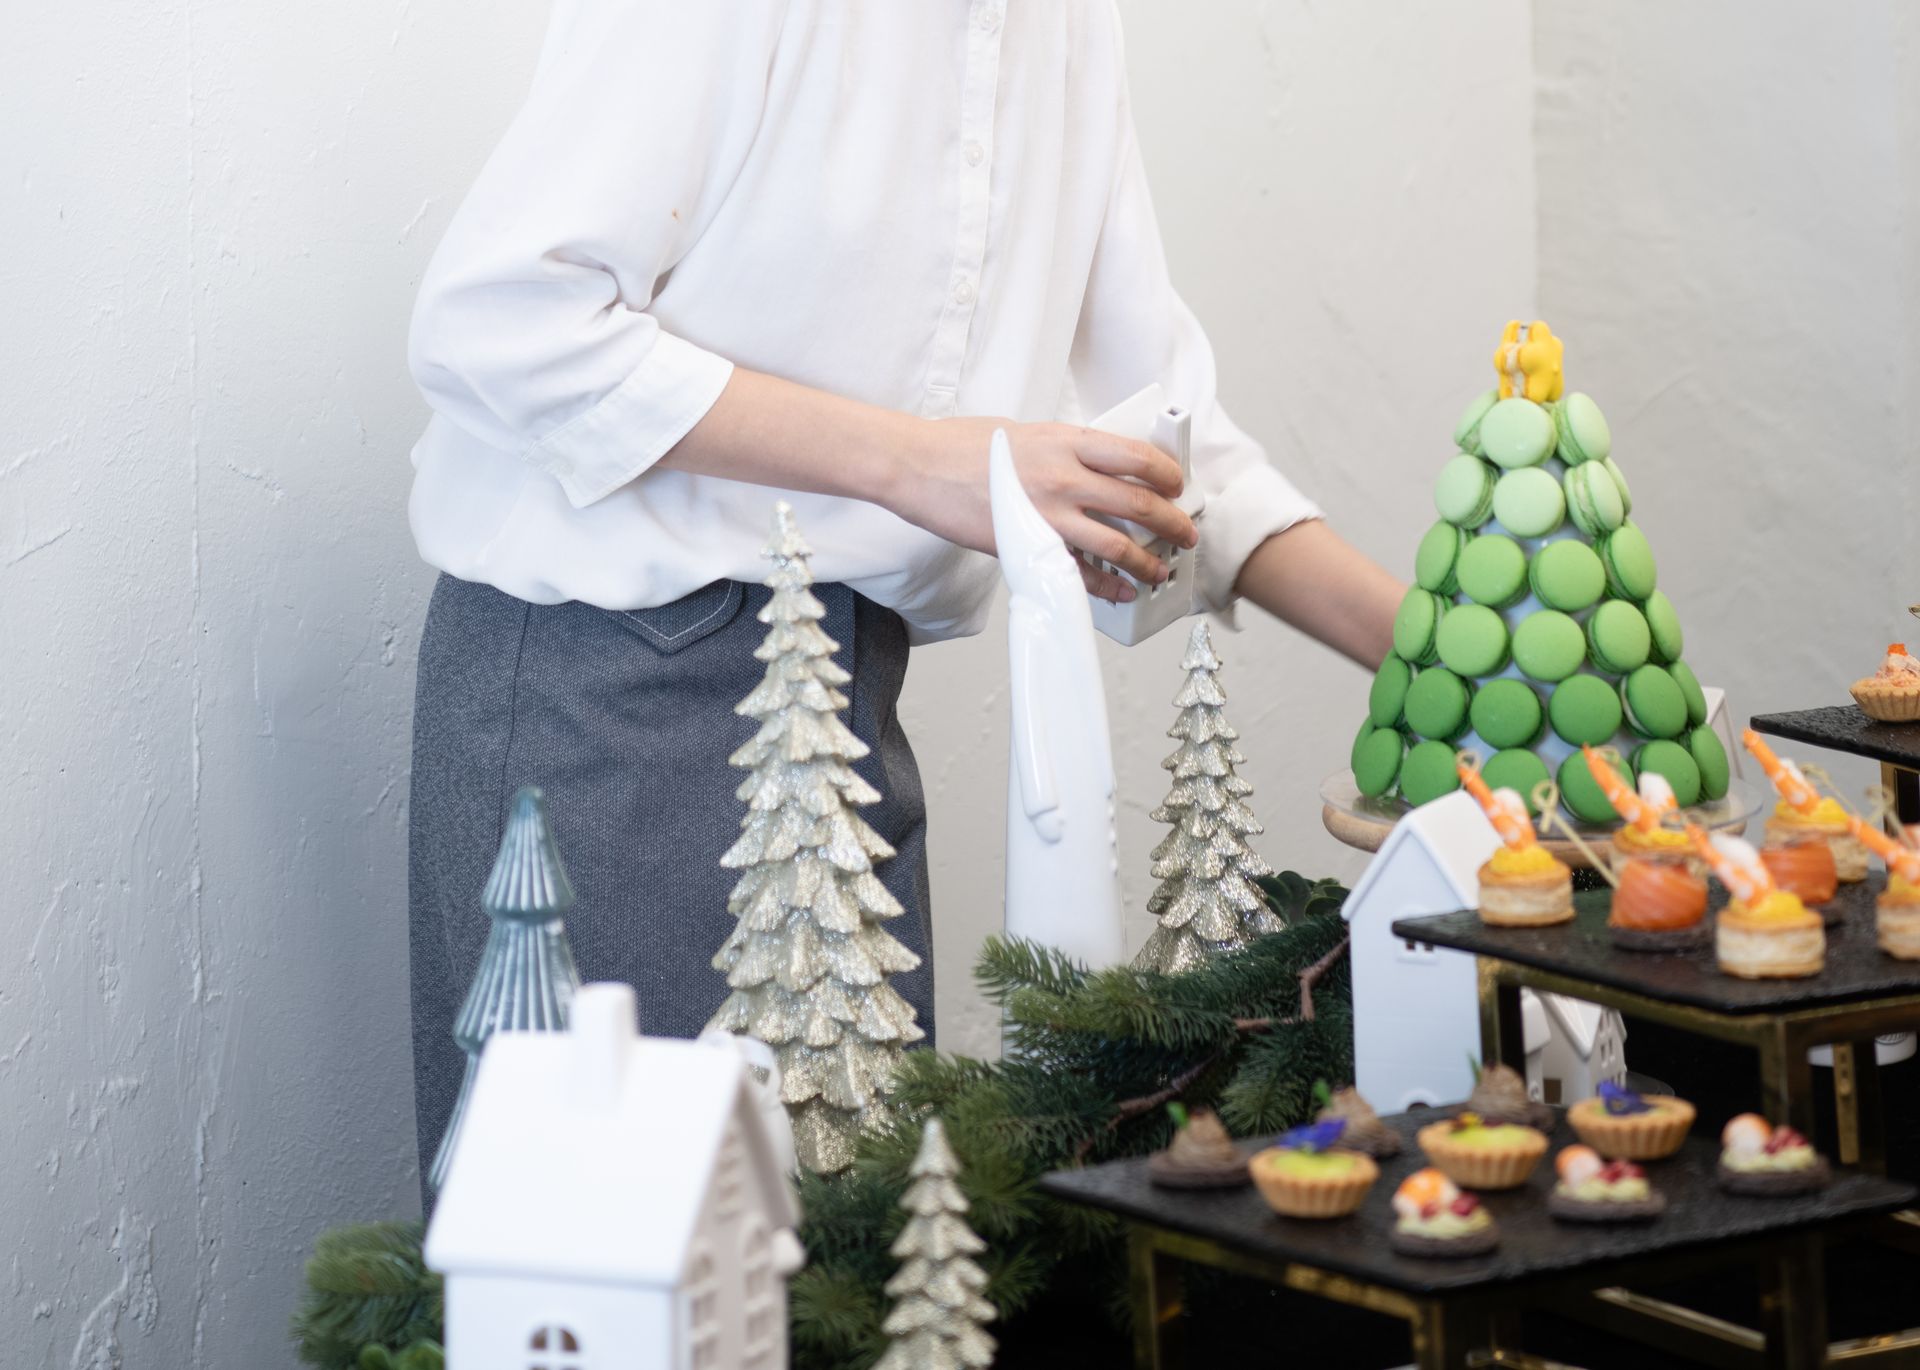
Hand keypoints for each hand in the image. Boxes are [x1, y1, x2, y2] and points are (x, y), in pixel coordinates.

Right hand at [888, 417, 1196, 601]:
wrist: (921, 468)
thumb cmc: (965, 446)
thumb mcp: (1027, 433)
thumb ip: (1065, 450)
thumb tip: (1098, 466)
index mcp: (1067, 441)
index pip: (1137, 457)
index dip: (1167, 475)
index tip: (1176, 485)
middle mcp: (1066, 477)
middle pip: (1139, 504)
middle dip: (1172, 523)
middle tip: (1184, 534)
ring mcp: (1050, 515)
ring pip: (1118, 545)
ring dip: (1147, 562)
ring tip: (1159, 570)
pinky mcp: (1030, 547)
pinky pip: (1079, 573)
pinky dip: (1106, 586)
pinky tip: (1121, 590)